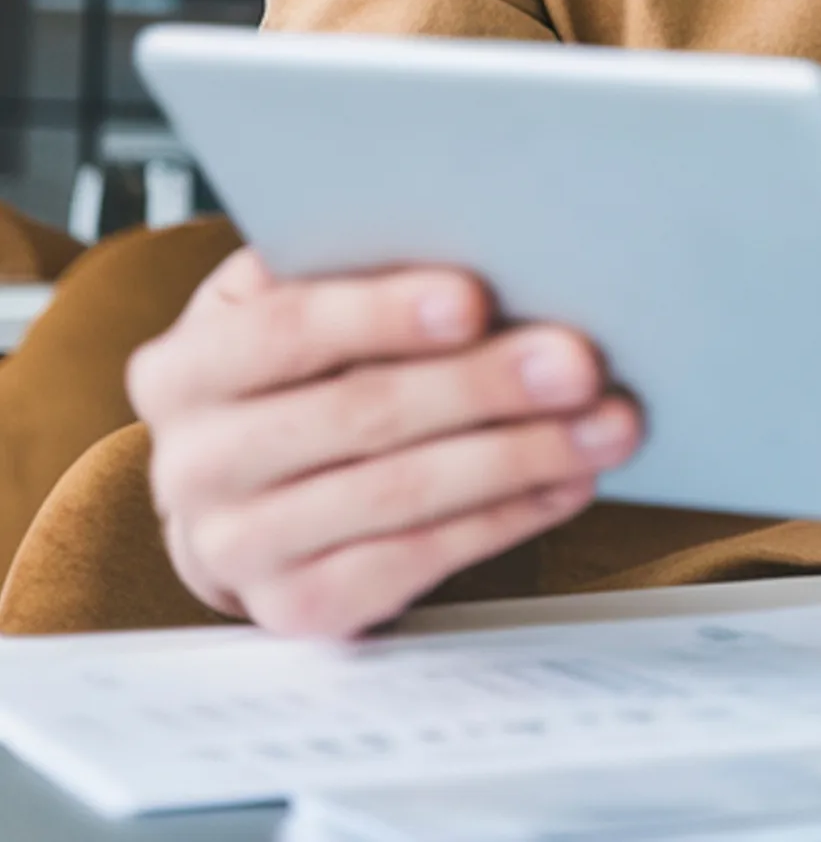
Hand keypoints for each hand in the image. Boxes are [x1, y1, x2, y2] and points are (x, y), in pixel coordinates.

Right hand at [128, 249, 640, 636]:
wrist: (258, 489)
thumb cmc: (310, 366)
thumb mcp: (308, 300)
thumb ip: (364, 272)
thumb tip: (494, 237)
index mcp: (186, 367)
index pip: (283, 330)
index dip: (381, 314)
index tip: (474, 300)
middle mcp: (194, 465)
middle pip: (357, 415)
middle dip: (483, 384)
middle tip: (581, 362)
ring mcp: (238, 548)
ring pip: (398, 495)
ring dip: (520, 455)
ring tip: (608, 423)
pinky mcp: (299, 608)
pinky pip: (417, 560)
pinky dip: (507, 517)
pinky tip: (569, 481)